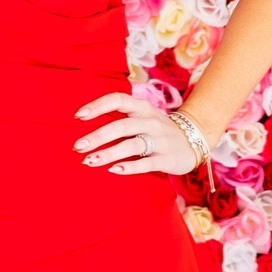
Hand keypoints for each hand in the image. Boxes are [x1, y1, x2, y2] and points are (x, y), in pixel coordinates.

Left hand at [74, 93, 215, 174]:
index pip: (118, 100)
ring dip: (109, 153)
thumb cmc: (156, 129)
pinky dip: (130, 167)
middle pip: (122, 126)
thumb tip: (83, 122)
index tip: (78, 116)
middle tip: (78, 146)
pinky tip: (113, 170)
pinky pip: (146, 163)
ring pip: (132, 145)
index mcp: (142, 108)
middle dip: (98, 136)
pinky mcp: (166, 159)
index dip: (98, 106)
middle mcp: (151, 122)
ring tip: (89, 161)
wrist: (193, 140)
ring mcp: (160, 140)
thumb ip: (120, 117)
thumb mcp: (142, 116)